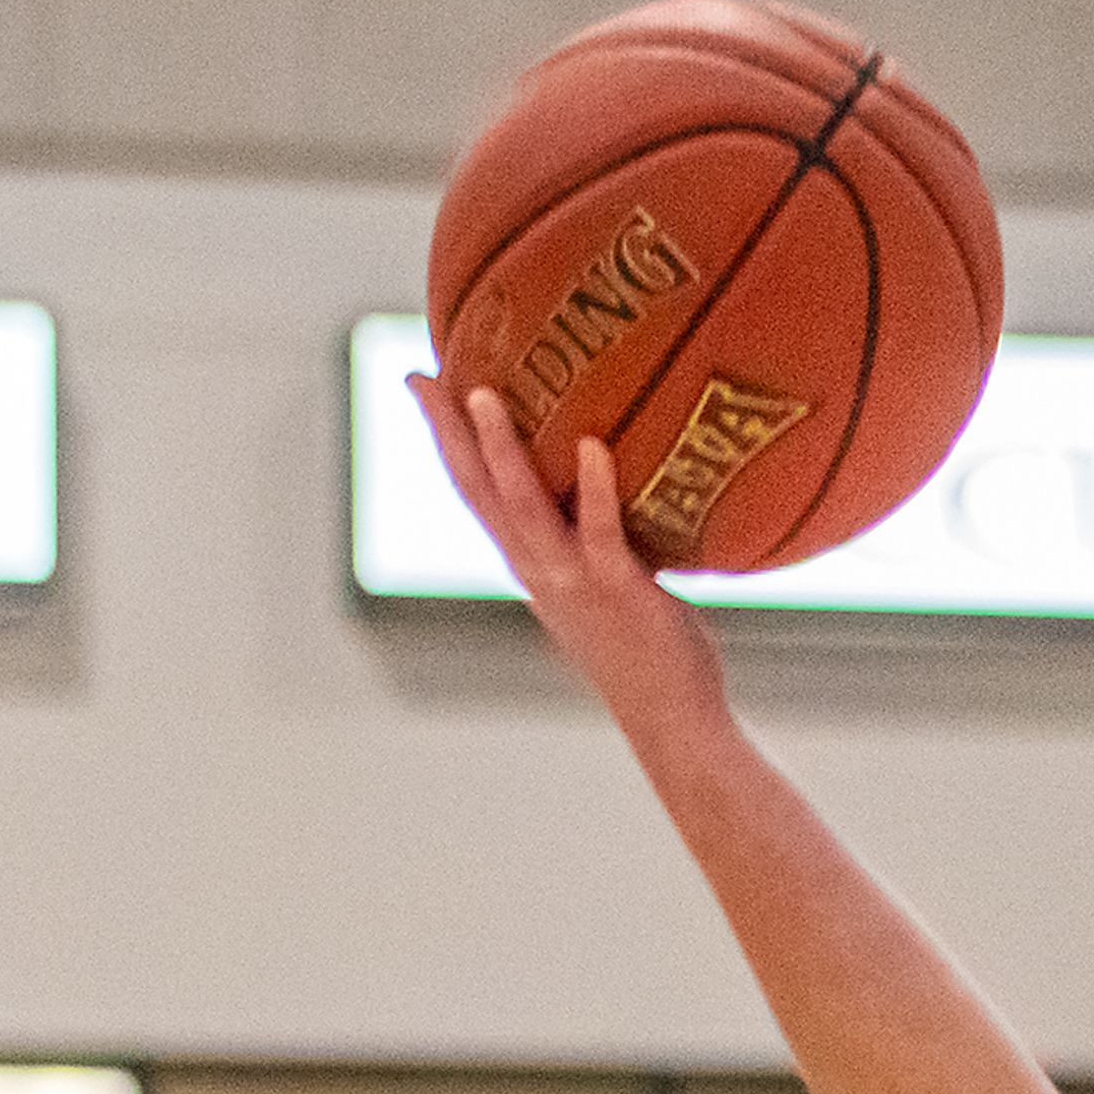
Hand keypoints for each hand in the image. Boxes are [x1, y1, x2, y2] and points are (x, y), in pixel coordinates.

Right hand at [409, 378, 729, 737]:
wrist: (672, 717)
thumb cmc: (652, 649)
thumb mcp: (607, 583)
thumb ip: (598, 538)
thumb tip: (616, 481)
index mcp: (531, 565)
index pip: (474, 493)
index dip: (446, 441)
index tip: (424, 387)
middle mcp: (538, 569)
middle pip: (477, 490)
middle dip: (446, 431)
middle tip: (421, 376)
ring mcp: (573, 580)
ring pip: (522, 504)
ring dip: (500, 448)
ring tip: (483, 394)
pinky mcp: (618, 589)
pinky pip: (600, 531)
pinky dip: (595, 487)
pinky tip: (593, 445)